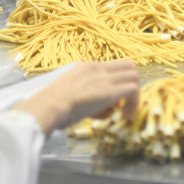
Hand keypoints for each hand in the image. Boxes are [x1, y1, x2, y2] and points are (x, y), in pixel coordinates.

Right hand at [14, 61, 139, 134]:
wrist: (49, 105)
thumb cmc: (52, 104)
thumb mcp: (69, 92)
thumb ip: (84, 95)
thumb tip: (97, 108)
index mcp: (86, 67)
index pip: (112, 67)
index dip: (118, 82)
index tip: (113, 100)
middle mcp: (98, 68)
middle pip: (129, 66)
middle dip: (131, 84)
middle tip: (124, 103)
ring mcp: (105, 78)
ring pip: (134, 76)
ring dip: (134, 94)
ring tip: (125, 111)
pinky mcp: (110, 91)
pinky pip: (133, 90)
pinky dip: (134, 103)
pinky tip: (125, 116)